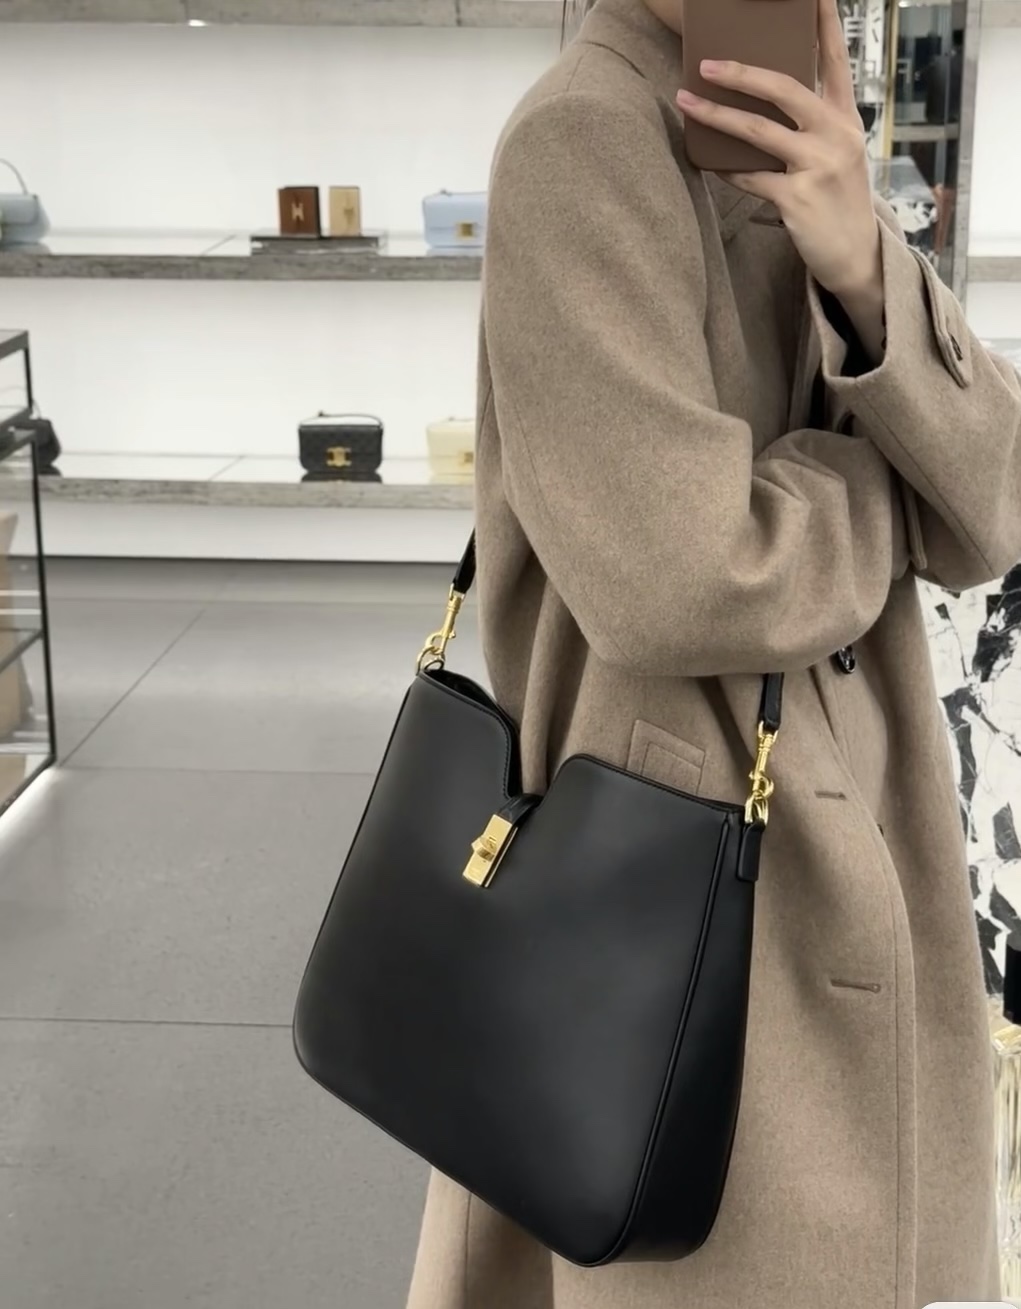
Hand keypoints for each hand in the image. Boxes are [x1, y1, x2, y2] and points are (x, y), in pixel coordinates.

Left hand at [676, 0, 884, 354]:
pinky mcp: (797, 198)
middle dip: (742, 73)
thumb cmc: (838, 201)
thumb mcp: (837, 155)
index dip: (823, 26)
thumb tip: (759, 103)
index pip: (835, 61)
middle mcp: (835, 135)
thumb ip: (810, 126)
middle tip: (707, 64)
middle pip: (784, 88)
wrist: (856, 255)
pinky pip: (750, 176)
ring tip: (687, 102)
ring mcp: (818, 166)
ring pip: (758, 130)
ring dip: (717, 115)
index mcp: (845, 119)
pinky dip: (726, 169)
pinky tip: (707, 161)